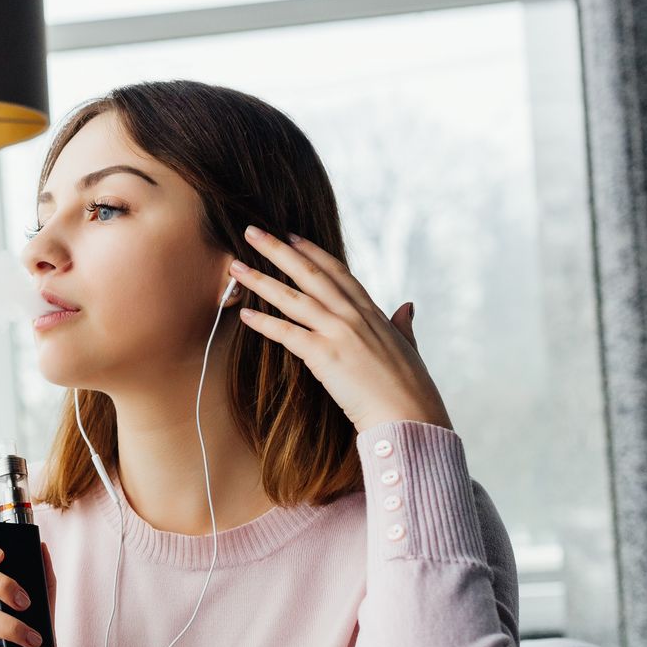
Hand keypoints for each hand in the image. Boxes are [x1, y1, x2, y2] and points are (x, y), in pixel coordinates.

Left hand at [231, 225, 453, 435]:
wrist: (410, 416)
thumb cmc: (410, 389)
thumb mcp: (409, 348)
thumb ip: (403, 325)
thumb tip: (406, 306)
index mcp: (372, 312)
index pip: (337, 272)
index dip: (312, 251)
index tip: (291, 235)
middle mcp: (354, 315)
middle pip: (310, 274)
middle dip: (278, 250)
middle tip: (252, 231)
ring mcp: (340, 332)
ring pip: (293, 298)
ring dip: (261, 280)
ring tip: (236, 266)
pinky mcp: (326, 355)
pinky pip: (287, 333)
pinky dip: (264, 322)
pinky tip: (244, 313)